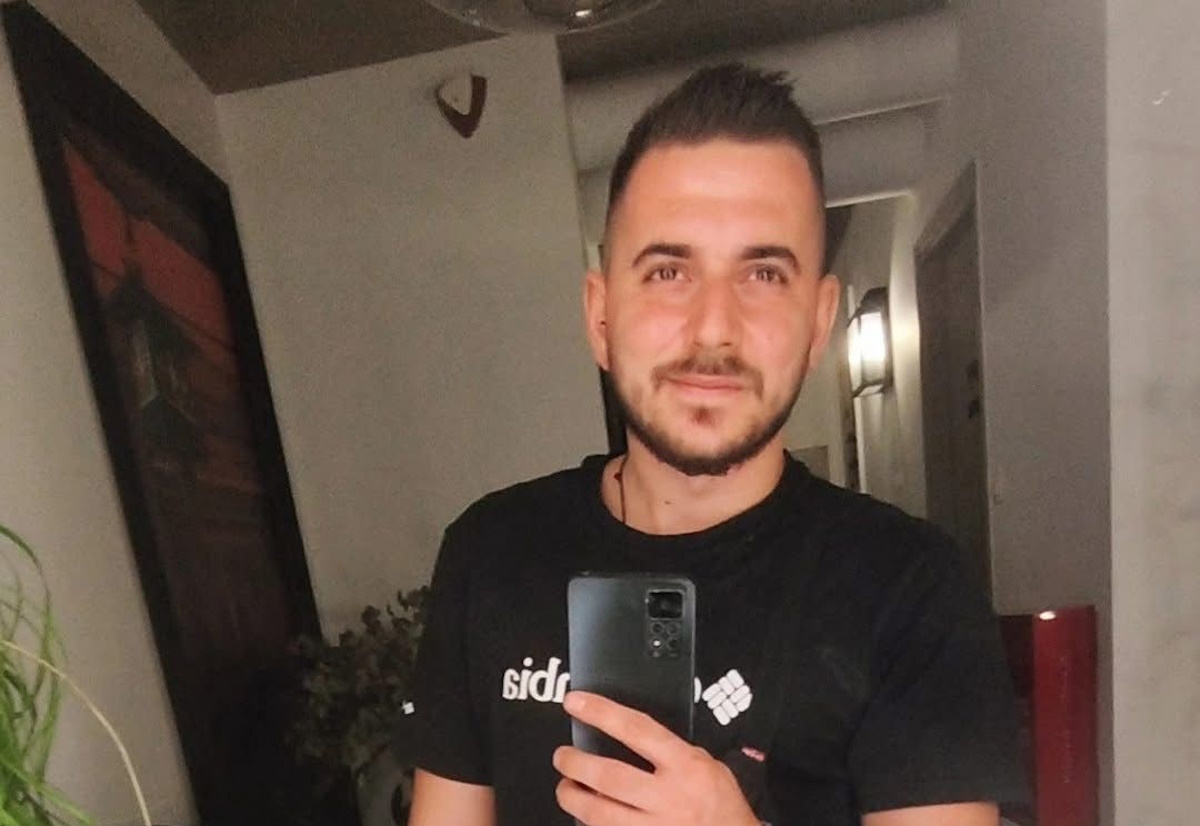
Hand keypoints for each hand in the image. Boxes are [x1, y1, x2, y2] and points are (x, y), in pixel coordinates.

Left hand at [554, 691, 759, 825]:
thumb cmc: (723, 807)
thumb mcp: (710, 766)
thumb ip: (673, 752)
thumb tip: (631, 736)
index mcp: (685, 766)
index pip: (636, 730)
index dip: (601, 713)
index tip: (575, 703)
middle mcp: (669, 798)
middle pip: (609, 777)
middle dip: (576, 764)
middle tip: (562, 756)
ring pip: (599, 814)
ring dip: (573, 799)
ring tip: (565, 788)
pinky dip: (591, 825)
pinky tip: (585, 817)